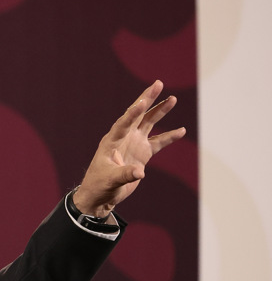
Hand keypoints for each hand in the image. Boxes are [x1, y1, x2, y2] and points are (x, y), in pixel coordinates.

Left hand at [73, 80, 185, 218]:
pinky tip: (181, 130)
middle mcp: (124, 138)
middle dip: (148, 99)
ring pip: (149, 123)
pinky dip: (169, 137)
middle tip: (158, 83)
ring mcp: (134, 144)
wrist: (100, 196)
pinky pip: (158, 142)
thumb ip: (125, 175)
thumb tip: (140, 172)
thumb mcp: (110, 180)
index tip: (142, 103)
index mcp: (111, 141)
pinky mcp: (142, 154)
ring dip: (160, 111)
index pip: (123, 123)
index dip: (132, 113)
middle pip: (137, 115)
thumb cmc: (99, 186)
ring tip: (172, 99)